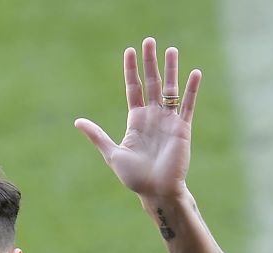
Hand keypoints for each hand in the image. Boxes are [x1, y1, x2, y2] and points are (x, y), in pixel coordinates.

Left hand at [75, 37, 201, 200]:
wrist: (155, 191)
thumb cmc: (134, 177)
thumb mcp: (112, 154)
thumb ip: (97, 136)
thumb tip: (77, 122)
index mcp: (136, 121)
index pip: (134, 88)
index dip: (132, 70)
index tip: (130, 50)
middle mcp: (153, 117)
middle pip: (152, 83)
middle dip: (150, 62)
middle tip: (149, 41)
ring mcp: (168, 121)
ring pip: (171, 89)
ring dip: (171, 70)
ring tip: (171, 49)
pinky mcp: (182, 128)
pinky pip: (187, 105)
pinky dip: (191, 89)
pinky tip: (194, 73)